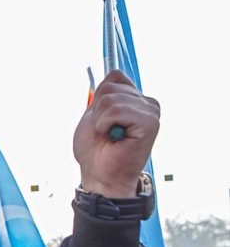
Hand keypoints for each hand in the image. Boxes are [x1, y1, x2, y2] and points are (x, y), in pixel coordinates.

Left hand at [73, 70, 159, 197]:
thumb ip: (105, 93)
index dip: (99, 98)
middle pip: (110, 86)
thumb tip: (113, 71)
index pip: (115, 76)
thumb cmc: (96, 150)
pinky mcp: (150, 122)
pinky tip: (115, 137)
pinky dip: (105, 124)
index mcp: (136, 99)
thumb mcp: (94, 114)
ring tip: (109, 135)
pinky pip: (116, 110)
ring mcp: (151, 112)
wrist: (100, 175)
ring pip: (110, 99)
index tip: (102, 120)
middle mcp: (148, 103)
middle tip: (105, 131)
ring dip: (100, 120)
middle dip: (97, 110)